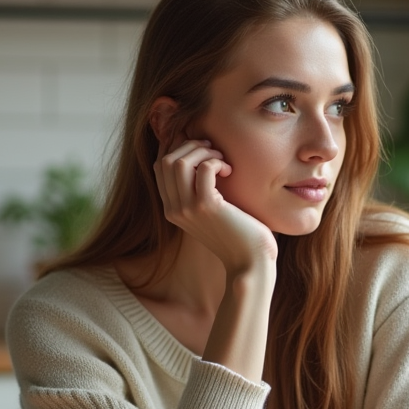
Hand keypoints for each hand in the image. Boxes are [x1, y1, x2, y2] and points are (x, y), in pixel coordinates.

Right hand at [154, 138, 277, 272]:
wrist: (250, 262)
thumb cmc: (237, 235)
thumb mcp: (210, 212)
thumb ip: (198, 192)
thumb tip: (200, 158)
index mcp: (172, 210)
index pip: (159, 167)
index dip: (177, 148)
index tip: (200, 147)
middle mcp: (174, 209)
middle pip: (165, 161)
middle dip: (190, 146)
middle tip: (213, 151)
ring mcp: (188, 209)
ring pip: (179, 162)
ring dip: (203, 152)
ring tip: (221, 160)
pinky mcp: (207, 207)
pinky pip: (204, 169)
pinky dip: (217, 162)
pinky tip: (229, 171)